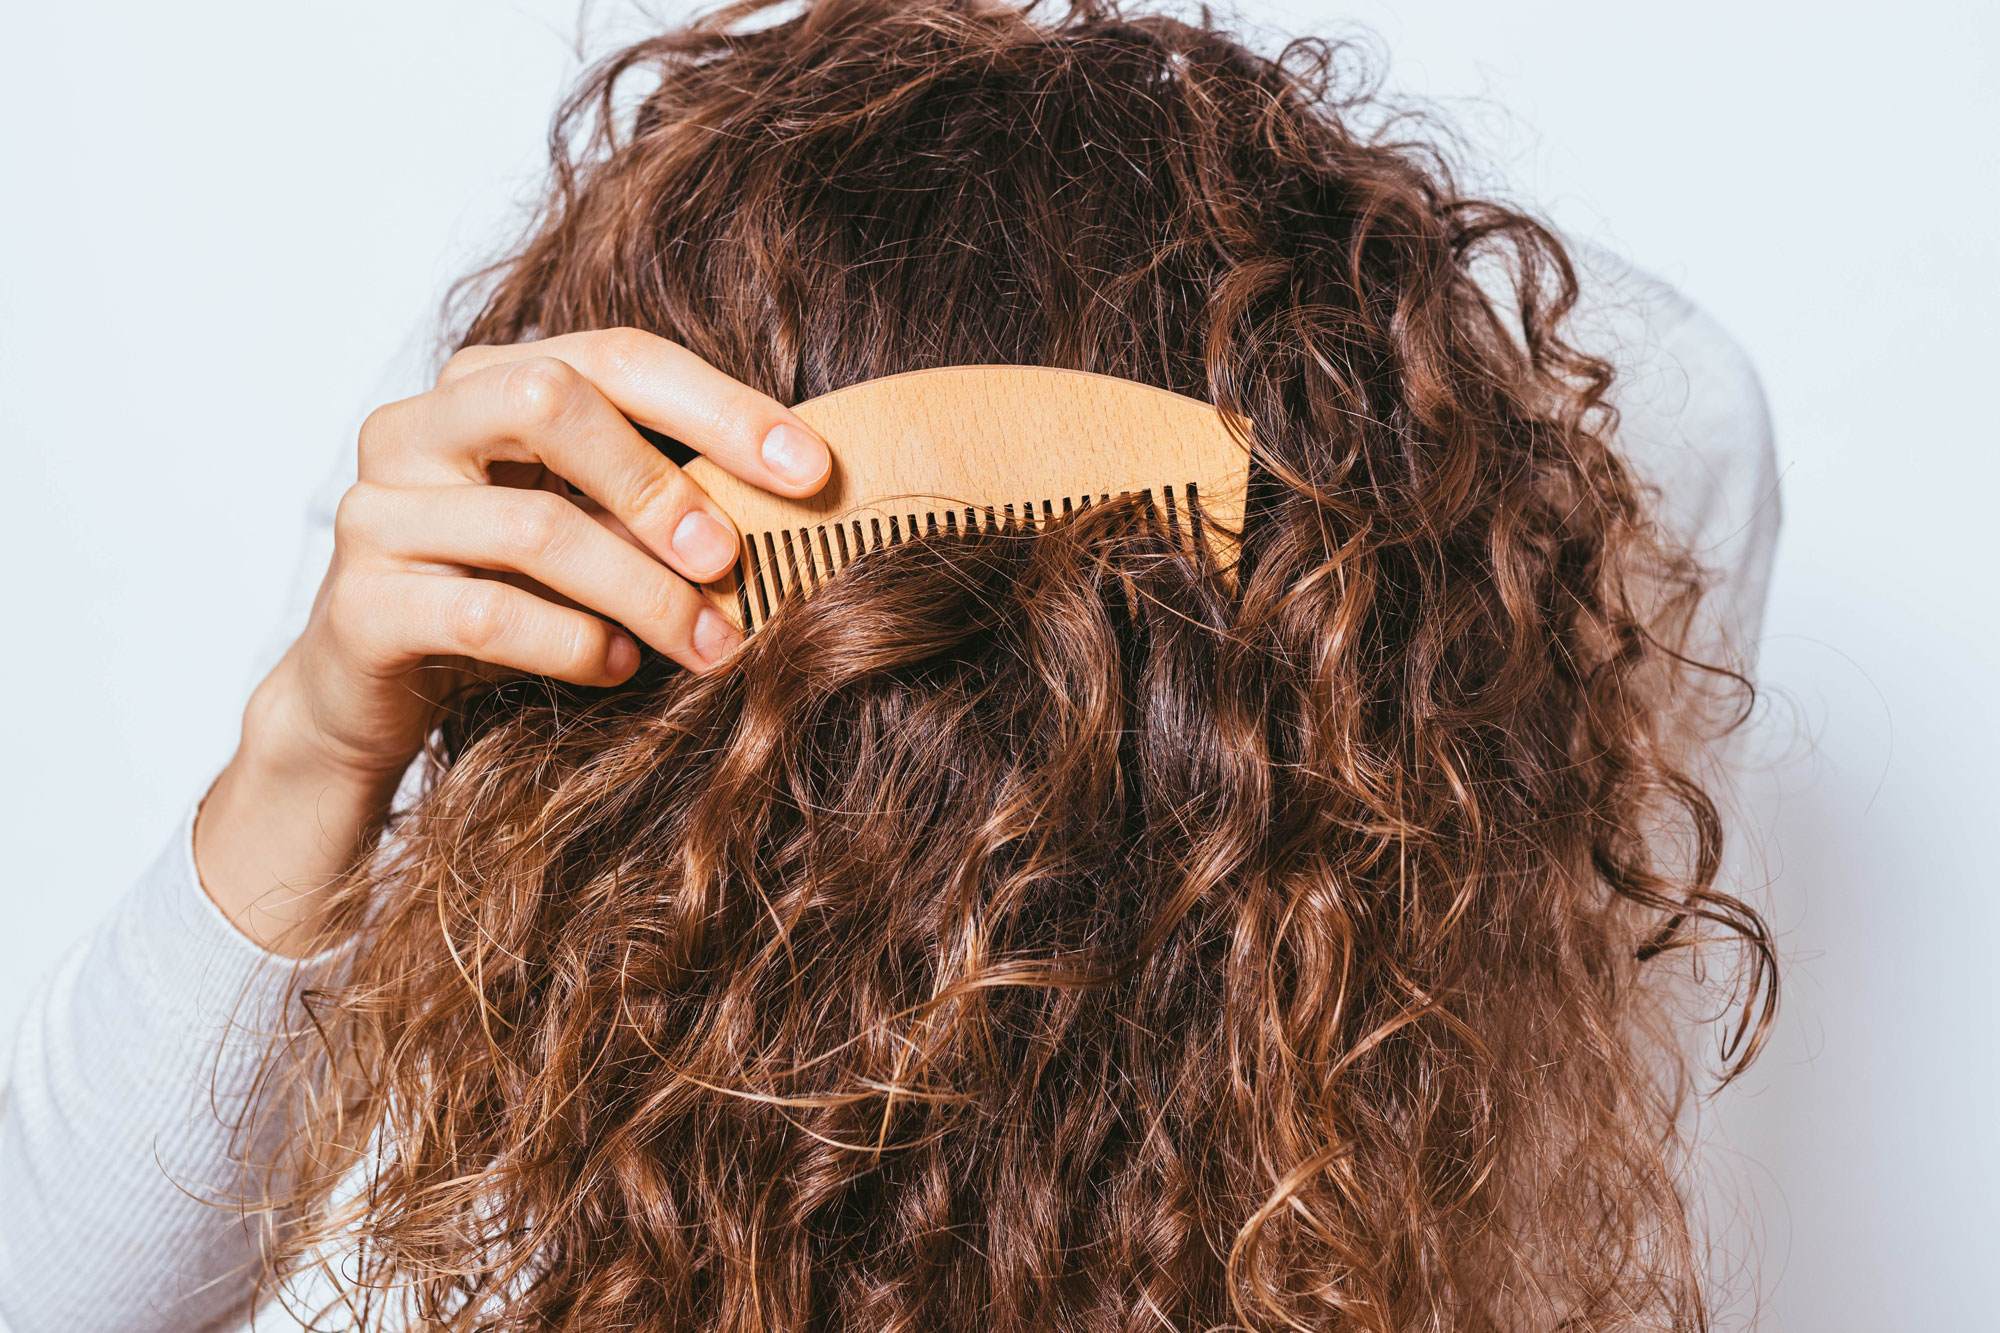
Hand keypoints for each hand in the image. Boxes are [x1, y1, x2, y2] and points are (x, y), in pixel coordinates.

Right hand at [194, 329, 830, 951]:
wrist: (374, 694)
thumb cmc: (508, 594)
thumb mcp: (588, 531)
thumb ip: (660, 498)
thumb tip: (804, 495)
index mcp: (484, 381)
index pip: (614, 357)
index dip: (720, 406)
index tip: (813, 469)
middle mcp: (418, 425)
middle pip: (550, 401)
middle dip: (661, 483)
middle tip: (733, 559)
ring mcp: (380, 511)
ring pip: (534, 527)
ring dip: (643, 592)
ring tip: (710, 644)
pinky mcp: (359, 604)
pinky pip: (489, 615)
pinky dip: (574, 644)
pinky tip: (621, 667)